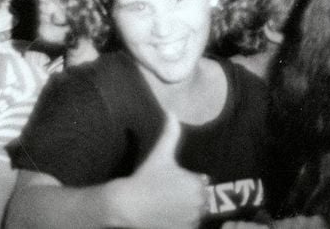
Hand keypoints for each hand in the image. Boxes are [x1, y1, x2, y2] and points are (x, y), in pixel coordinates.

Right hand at [111, 112, 206, 228]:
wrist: (128, 205)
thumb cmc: (145, 178)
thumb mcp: (160, 153)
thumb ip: (170, 133)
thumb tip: (172, 111)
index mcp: (197, 183)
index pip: (201, 183)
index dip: (187, 183)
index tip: (172, 183)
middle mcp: (199, 202)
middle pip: (200, 199)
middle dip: (188, 197)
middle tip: (168, 195)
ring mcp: (193, 219)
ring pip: (196, 213)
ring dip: (187, 211)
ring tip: (167, 206)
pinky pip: (191, 226)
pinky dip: (183, 223)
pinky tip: (168, 217)